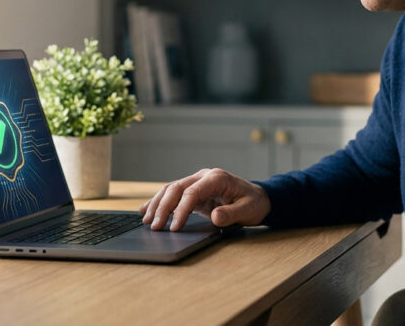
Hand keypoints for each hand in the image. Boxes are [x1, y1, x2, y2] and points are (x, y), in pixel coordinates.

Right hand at [139, 168, 270, 230]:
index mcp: (216, 178)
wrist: (258, 198)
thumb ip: (232, 213)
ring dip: (157, 204)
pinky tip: (145, 210)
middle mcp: (203, 176)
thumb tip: (216, 217)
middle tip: (155, 226)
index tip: (174, 227)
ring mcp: (197, 182)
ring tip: (146, 220)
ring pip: (170, 189)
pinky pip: (172, 194)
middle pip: (176, 188)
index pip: (192, 192)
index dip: (181, 210)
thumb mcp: (248, 210)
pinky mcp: (193, 191)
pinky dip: (158, 202)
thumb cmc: (254, 203)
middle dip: (163, 207)